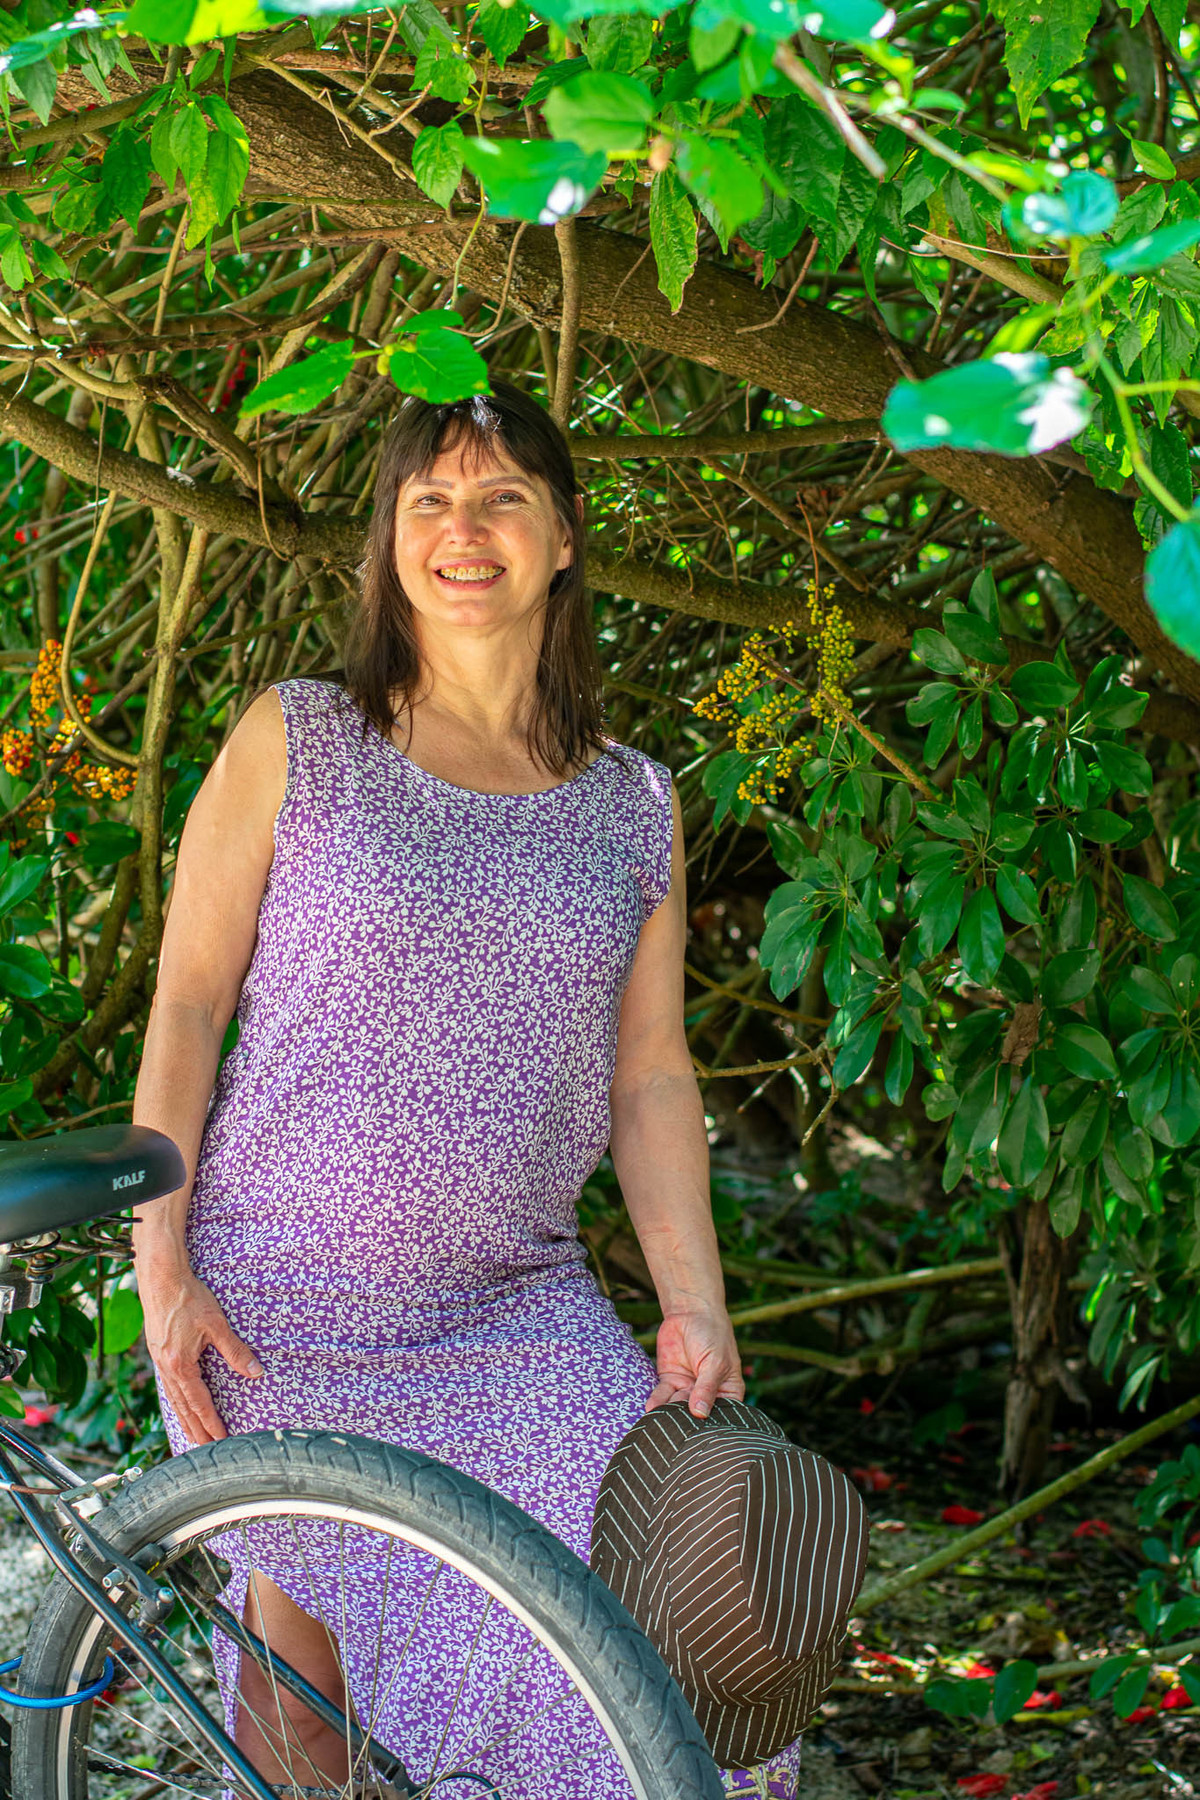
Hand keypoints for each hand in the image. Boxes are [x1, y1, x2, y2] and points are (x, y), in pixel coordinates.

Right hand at [138, 1250, 263, 1445]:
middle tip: (207, 1452)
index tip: (221, 1440)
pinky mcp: (157, 1353)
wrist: (161, 1278)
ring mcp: (159, 1362)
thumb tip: (256, 1372)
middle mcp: (166, 1368)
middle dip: (196, 1431)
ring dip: (184, 1420)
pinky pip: (168, 1386)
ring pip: (173, 1399)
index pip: (199, 1402)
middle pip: (183, 1408)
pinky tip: (181, 1405)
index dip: (211, 1423)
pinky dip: (176, 1402)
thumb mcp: (216, 1324)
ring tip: (193, 1438)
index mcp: (180, 1364)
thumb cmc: (189, 1298)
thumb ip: (235, 1351)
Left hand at [646, 1307, 743, 1419]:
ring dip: (669, 1412)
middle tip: (677, 1427)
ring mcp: (687, 1387)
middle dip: (686, 1420)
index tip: (702, 1434)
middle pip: (696, 1414)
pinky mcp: (670, 1380)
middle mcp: (707, 1394)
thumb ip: (706, 1388)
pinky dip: (657, 1401)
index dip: (712, 1425)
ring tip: (662, 1419)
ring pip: (677, 1406)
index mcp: (728, 1392)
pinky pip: (663, 1394)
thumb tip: (700, 1413)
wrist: (691, 1311)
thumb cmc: (713, 1335)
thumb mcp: (715, 1363)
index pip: (721, 1415)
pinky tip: (652, 1408)